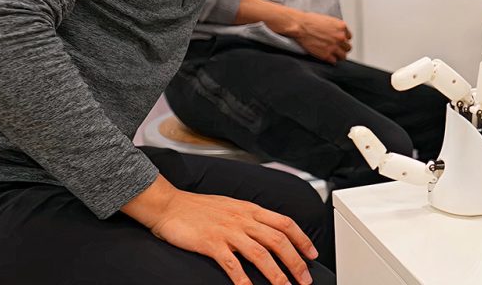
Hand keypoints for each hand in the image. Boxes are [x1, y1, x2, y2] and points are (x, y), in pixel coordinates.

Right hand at [123, 175, 318, 284]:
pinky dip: (244, 280)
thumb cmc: (199, 208)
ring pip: (260, 253)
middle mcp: (243, 219)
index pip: (285, 223)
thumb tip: (269, 231)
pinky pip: (232, 264)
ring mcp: (228, 231)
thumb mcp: (231, 207)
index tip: (312, 254)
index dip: (302, 239)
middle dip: (295, 261)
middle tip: (305, 279)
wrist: (169, 204)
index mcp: (250, 209)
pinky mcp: (211, 243)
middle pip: (278, 240)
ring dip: (276, 273)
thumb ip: (249, 218)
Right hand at [288, 11, 352, 63]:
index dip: (343, 39)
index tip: (340, 41)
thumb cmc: (309, 21)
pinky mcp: (326, 55)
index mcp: (341, 27)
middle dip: (342, 48)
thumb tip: (336, 33)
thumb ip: (335, 27)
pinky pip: (334, 61)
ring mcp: (334, 47)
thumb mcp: (327, 19)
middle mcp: (340, 37)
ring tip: (334, 55)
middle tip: (337, 48)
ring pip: (343, 56)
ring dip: (339, 55)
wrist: (300, 26)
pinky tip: (327, 57)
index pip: (349, 37)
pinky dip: (331, 60)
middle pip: (348, 47)